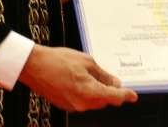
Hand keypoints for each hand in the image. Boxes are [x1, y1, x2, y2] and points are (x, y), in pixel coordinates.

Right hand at [20, 45, 137, 111]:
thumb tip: (114, 82)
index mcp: (89, 91)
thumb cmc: (57, 60)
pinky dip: (86, 93)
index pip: (114, 97)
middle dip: (110, 91)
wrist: (34, 66)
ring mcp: (72, 106)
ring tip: (91, 75)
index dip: (125, 95)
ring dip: (97, 92)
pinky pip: (82, 101)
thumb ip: (103, 74)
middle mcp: (82, 103)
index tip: (133, 96)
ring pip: (93, 102)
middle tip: (111, 79)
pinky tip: (80, 80)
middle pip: (104, 101)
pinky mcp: (64, 105)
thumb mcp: (86, 61)